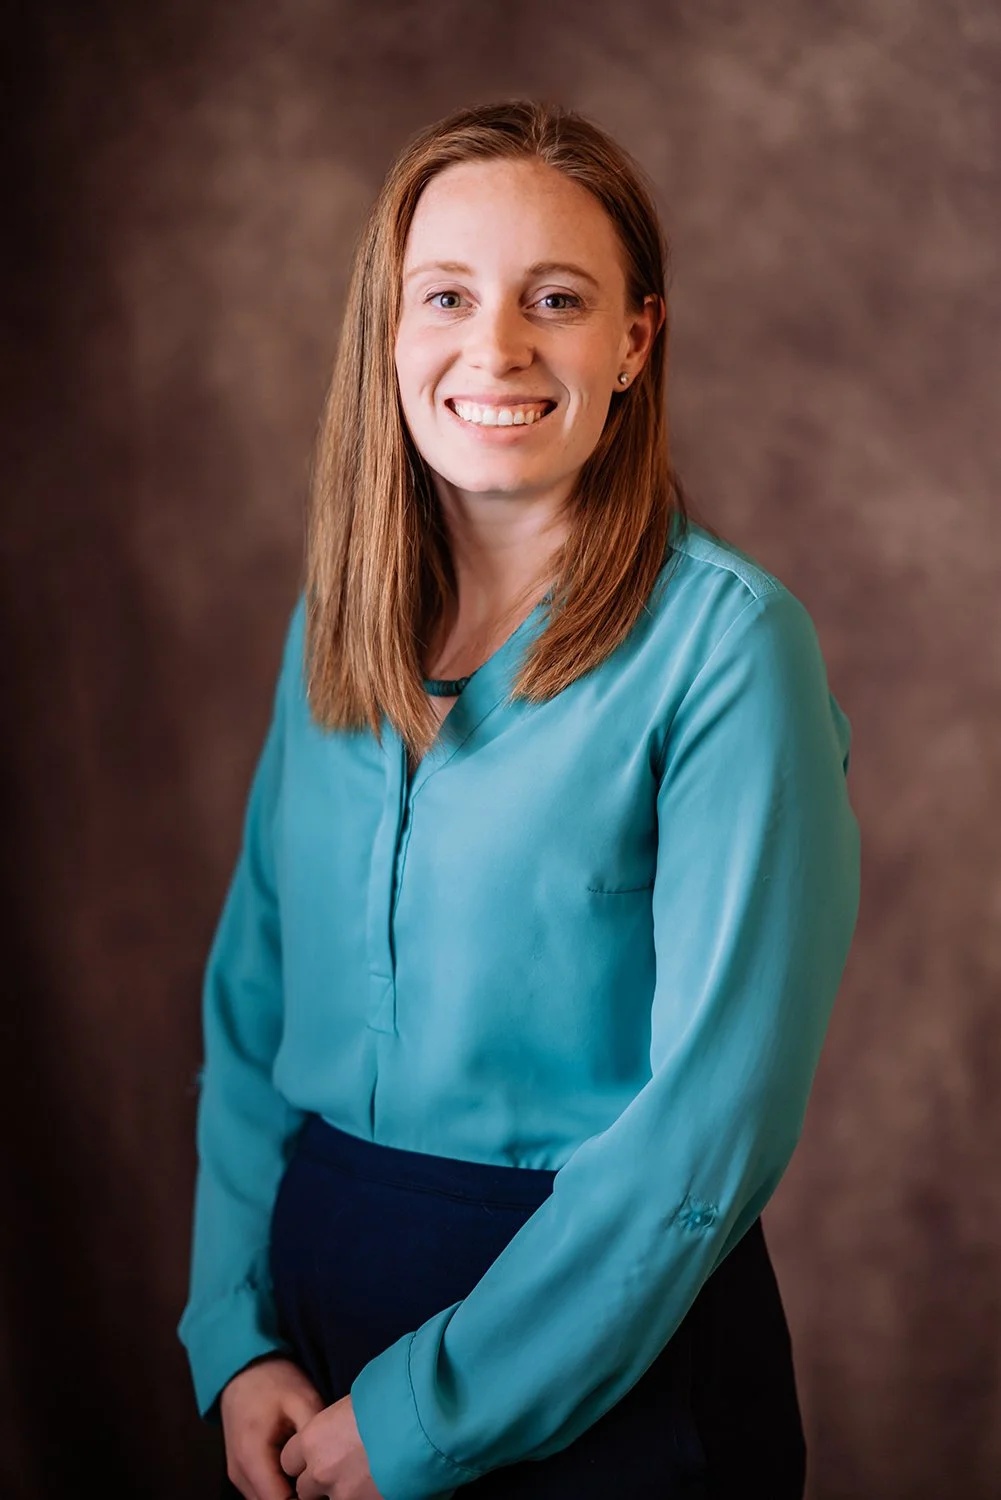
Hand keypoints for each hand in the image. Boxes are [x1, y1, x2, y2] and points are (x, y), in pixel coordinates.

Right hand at [220, 1355, 325, 1499]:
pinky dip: (282, 1488)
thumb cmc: (275, 1381)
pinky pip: (263, 1492)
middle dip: (301, 1499)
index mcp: (252, 1457)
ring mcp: (238, 1474)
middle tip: (326, 1483)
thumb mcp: (303, 1402)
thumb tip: (328, 1472)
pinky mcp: (242, 1471)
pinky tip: (301, 1472)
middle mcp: (239, 1474)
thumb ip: (313, 1440)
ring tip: (315, 1476)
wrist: (243, 1368)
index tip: (328, 1489)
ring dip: (290, 1495)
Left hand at [280, 1394, 383, 1498]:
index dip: (303, 1459)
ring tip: (363, 1477)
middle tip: (341, 1469)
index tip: (315, 1457)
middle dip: (319, 1481)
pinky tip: (377, 1485)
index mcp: (312, 1439)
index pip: (287, 1461)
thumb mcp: (351, 1405)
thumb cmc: (390, 1401)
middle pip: (305, 1488)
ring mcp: (342, 1495)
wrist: (422, 1421)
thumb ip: (334, 1427)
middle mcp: (320, 1471)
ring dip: (341, 1491)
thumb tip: (337, 1432)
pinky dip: (362, 1497)